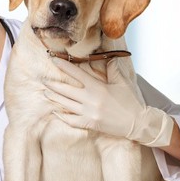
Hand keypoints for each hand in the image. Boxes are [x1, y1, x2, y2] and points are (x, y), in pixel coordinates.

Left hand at [44, 58, 173, 146]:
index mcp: (97, 88)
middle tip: (42, 79)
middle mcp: (90, 100)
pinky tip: (55, 112)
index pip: (76, 73)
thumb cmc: (130, 102)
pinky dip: (62, 116)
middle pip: (66, 90)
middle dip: (53, 84)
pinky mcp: (89, 124)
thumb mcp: (121, 82)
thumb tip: (107, 56)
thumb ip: (112, 69)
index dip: (63, 65)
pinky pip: (71, 120)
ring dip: (54, 97)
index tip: (53, 59)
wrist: (137, 123)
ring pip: (65, 104)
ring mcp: (88, 113)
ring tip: (45, 92)